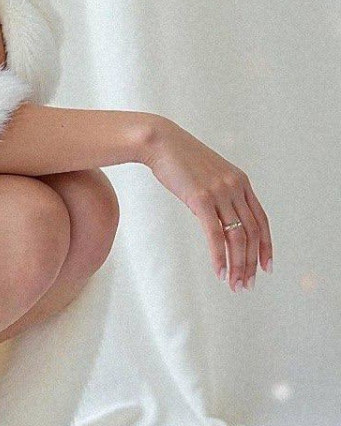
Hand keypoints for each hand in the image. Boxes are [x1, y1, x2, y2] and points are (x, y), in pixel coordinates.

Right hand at [144, 117, 272, 290]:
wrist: (160, 141)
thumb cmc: (179, 158)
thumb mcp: (208, 174)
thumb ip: (220, 193)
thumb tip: (219, 217)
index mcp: (241, 182)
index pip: (261, 220)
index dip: (266, 246)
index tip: (265, 267)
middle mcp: (235, 187)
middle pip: (252, 233)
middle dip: (251, 263)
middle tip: (247, 284)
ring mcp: (220, 193)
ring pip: (237, 237)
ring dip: (237, 265)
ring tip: (234, 284)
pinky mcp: (201, 199)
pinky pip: (215, 235)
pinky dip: (219, 257)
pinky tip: (219, 272)